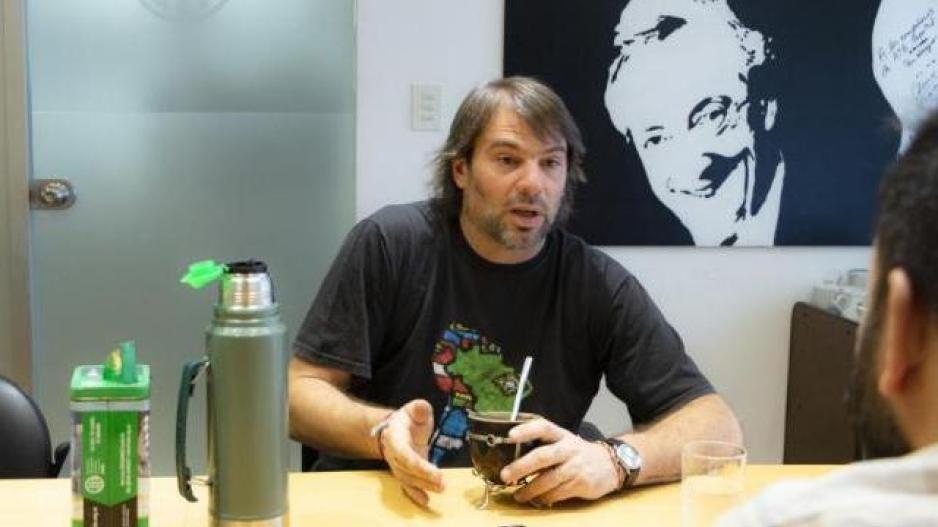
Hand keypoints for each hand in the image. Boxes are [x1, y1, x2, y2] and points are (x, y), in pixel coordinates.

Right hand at [379, 399, 444, 505]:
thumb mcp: (414, 409)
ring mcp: (397, 465)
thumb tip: (422, 408)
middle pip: (406, 468)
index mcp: (394, 437)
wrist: (396, 429)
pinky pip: (407, 485)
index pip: (403, 453)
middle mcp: (393, 454)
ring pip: (407, 479)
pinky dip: (415, 494)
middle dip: (423, 476)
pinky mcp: (404, 473)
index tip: (432, 470)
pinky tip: (426, 501)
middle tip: (442, 481)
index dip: (416, 463)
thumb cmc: (407, 419)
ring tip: (441, 488)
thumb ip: (419, 408)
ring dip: (424, 485)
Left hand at [499, 418, 618, 505]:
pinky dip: (544, 498)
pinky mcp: (580, 484)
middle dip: (521, 467)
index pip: (543, 427)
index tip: (510, 435)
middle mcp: (568, 449)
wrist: (609, 465)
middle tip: (504, 475)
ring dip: (529, 490)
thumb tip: (510, 456)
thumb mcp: (562, 442)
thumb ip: (542, 446)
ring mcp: (574, 467)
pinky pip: (556, 494)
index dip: (526, 430)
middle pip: (542, 456)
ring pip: (547, 480)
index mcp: (561, 435)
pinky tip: (536, 500)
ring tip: (517, 495)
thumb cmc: (575, 453)